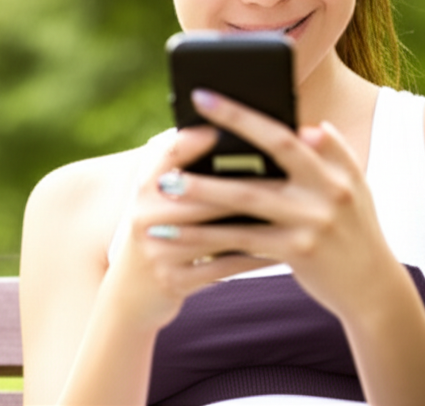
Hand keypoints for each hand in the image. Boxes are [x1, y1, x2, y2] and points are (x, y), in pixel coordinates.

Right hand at [108, 125, 271, 331]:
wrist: (128, 296)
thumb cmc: (156, 237)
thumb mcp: (157, 203)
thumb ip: (182, 172)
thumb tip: (219, 134)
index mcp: (143, 189)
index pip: (167, 153)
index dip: (195, 138)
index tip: (227, 129)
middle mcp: (146, 216)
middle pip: (203, 194)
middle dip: (247, 184)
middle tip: (287, 173)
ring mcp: (159, 251)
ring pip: (217, 232)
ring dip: (258, 223)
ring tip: (295, 213)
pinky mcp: (174, 281)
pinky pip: (224, 267)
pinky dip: (254, 258)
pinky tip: (282, 250)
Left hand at [156, 90, 397, 319]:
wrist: (373, 285)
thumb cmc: (353, 226)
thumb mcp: (354, 185)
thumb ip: (332, 152)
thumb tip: (308, 126)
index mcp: (332, 171)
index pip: (280, 136)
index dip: (240, 116)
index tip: (201, 98)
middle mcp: (324, 195)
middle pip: (255, 176)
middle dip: (210, 165)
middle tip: (169, 151)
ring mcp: (311, 226)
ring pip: (244, 207)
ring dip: (200, 199)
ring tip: (165, 190)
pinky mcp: (297, 254)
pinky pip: (244, 242)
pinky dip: (210, 237)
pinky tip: (180, 234)